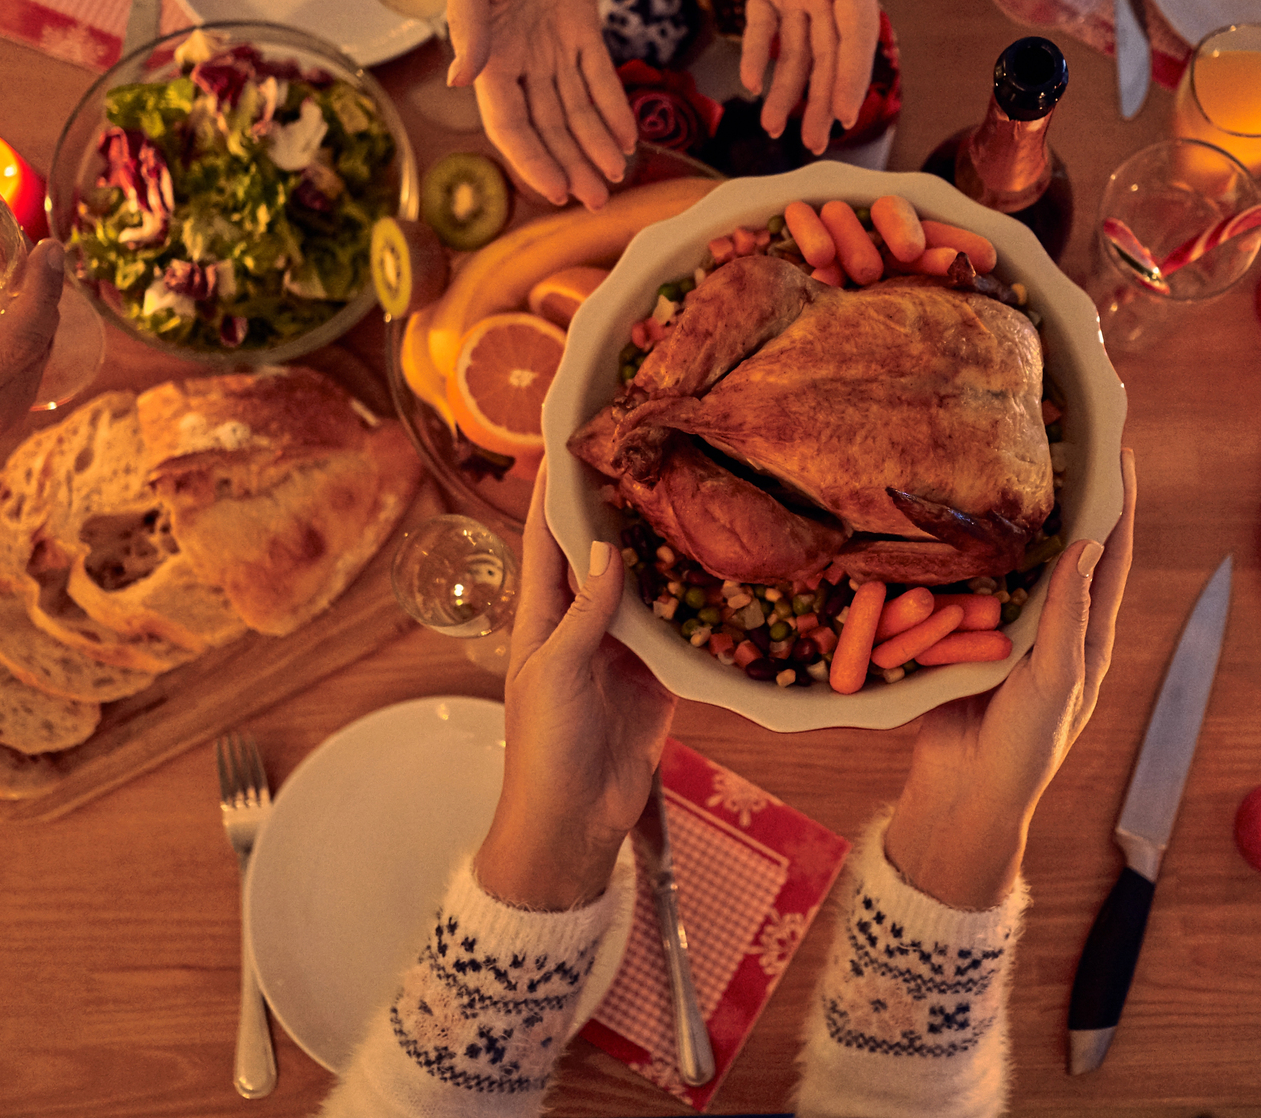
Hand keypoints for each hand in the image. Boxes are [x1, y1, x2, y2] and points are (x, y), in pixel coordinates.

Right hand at [443, 0, 637, 209]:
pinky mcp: (581, 25)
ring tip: (614, 179)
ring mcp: (552, 45)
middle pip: (548, 125)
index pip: (509, 122)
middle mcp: (520, 59)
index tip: (555, 189)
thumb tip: (459, 78)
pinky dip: (613, 107)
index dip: (532, 158)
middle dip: (571, 164)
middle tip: (595, 200)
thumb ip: (469, 23)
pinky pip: (599, 75)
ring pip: (576, 109)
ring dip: (595, 146)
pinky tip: (627, 139)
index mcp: (487, 53)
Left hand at [476, 466, 677, 909]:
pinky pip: (679, 629)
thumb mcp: (558, 672)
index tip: (568, 439)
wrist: (574, 821)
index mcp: (541, 616)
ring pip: (644, 584)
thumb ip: (586, 611)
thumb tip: (607, 546)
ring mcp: (621, 648)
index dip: (553, 491)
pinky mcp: (658, 677)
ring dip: (661, 548)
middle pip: (599, 551)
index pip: (545, 538)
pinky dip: (696, 601)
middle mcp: (580, 622)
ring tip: (690, 494)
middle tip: (648, 453)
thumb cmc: (545, 748)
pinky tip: (720, 566)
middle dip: (617, 507)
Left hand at [714, 0, 879, 154]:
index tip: (846, 112)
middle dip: (823, 98)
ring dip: (791, 89)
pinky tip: (753, 85)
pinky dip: (759, 56)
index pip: (857, 30)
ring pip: (797, 49)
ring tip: (778, 128)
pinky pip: (763, 27)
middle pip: (829, 52)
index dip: (852, 73)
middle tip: (814, 142)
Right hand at [884, 448, 1136, 908]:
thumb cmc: (1024, 749)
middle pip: (1064, 547)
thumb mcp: (1055, 682)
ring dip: (1009, 518)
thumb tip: (1091, 544)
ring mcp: (1008, 632)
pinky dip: (961, 554)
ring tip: (1000, 466)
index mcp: (1088, 637)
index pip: (1113, 556)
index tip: (1119, 450)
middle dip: (1065, 497)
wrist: (965, 796)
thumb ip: (1068, 615)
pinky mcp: (964, 640)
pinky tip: (946, 522)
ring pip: (1013, 561)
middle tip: (1057, 440)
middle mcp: (1053, 627)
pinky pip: (965, 586)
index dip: (1119, 504)